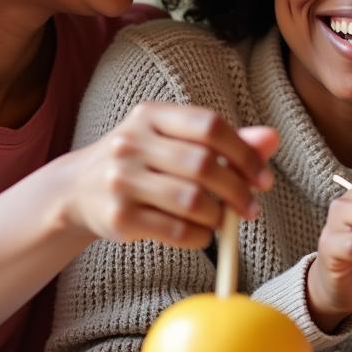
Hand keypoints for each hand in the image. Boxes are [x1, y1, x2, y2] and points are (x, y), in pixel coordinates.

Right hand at [63, 103, 278, 247]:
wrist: (78, 188)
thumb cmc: (144, 160)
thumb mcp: (177, 139)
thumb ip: (226, 140)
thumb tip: (272, 139)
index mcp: (152, 115)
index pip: (210, 126)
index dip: (245, 153)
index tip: (263, 179)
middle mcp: (132, 142)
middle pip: (203, 165)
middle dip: (238, 190)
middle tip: (251, 208)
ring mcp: (121, 180)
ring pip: (191, 200)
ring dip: (218, 216)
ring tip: (222, 220)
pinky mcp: (117, 217)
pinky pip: (174, 230)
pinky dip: (198, 236)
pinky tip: (202, 234)